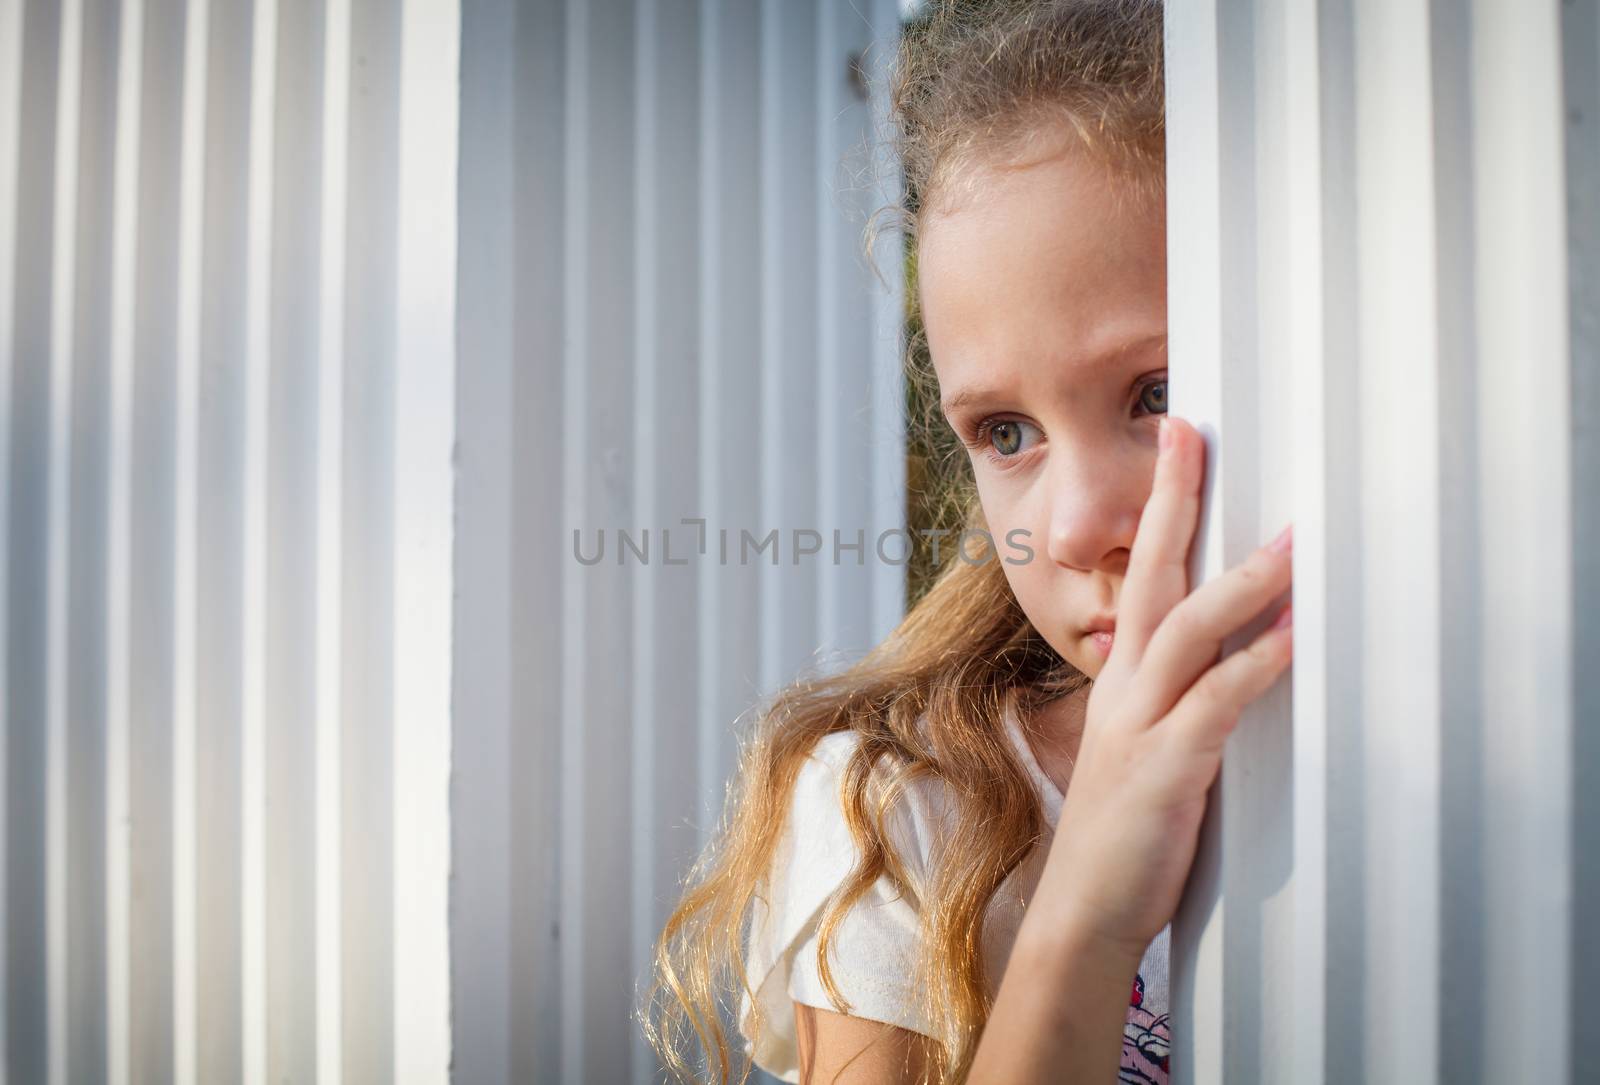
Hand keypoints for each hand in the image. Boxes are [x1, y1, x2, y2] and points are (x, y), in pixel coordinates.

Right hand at [1030, 414, 1293, 962]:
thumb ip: (1178, 692)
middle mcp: (1125, 685)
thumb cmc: (1125, 826)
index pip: (1142, 572)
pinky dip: (1256, 666)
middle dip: (1174, 501)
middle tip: (1195, 436)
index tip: (1180, 438)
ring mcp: (1141, 723)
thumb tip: (1235, 650)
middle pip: (1150, 576)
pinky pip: (1215, 704)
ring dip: (1242, 584)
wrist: (1085, 906)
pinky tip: (1294, 638)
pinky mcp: (1165, 767)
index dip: (1163, 504)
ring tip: (1292, 544)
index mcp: (1123, 675)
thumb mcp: (1143, 742)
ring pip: (1187, 632)